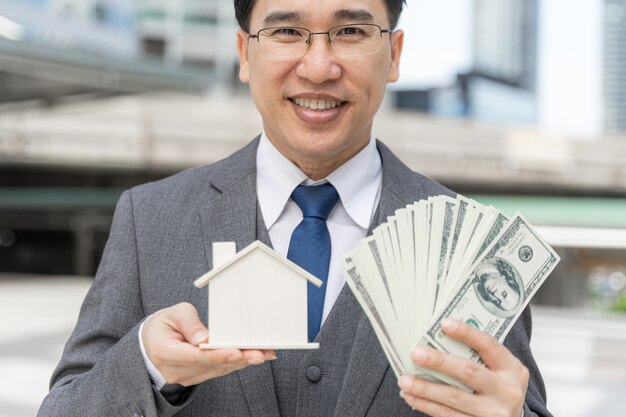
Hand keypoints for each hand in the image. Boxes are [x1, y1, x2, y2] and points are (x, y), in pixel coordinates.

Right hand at [142, 302, 275, 386]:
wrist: (150, 345)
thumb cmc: (163, 326)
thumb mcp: (172, 314)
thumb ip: (189, 323)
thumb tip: (203, 337)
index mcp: (165, 352)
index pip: (194, 355)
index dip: (217, 355)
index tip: (236, 352)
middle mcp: (176, 369)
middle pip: (211, 365)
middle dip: (238, 358)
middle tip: (260, 353)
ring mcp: (187, 376)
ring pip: (218, 370)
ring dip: (242, 361)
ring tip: (264, 353)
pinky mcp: (197, 376)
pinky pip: (219, 371)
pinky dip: (237, 363)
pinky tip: (254, 357)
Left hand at [398, 318, 527, 416]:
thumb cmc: (498, 389)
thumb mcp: (500, 371)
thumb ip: (478, 357)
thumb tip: (438, 337)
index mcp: (513, 370)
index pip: (489, 345)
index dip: (467, 333)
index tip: (444, 323)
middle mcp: (507, 392)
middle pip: (469, 372)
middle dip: (439, 362)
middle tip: (415, 354)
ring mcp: (494, 413)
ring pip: (454, 398)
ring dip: (425, 388)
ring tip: (404, 380)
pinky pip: (448, 416)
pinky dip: (427, 405)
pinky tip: (412, 397)